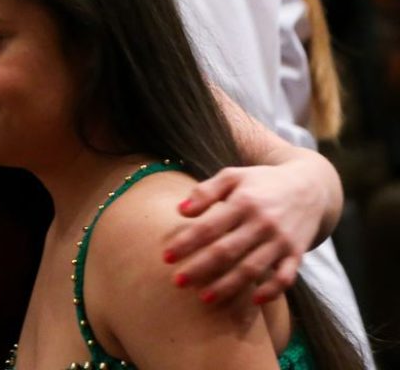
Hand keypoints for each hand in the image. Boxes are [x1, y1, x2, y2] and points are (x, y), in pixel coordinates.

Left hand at [163, 163, 320, 304]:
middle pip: (226, 251)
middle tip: (177, 282)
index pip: (209, 227)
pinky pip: (286, 277)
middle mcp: (263, 223)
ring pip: (252, 269)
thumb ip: (206, 191)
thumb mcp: (232, 176)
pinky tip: (253, 300)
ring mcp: (281, 241)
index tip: (166, 257)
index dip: (186, 243)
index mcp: (244, 202)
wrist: (310, 186)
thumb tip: (181, 211)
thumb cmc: (261, 182)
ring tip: (204, 298)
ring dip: (228, 286)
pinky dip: (272, 291)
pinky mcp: (297, 254)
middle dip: (200, 268)